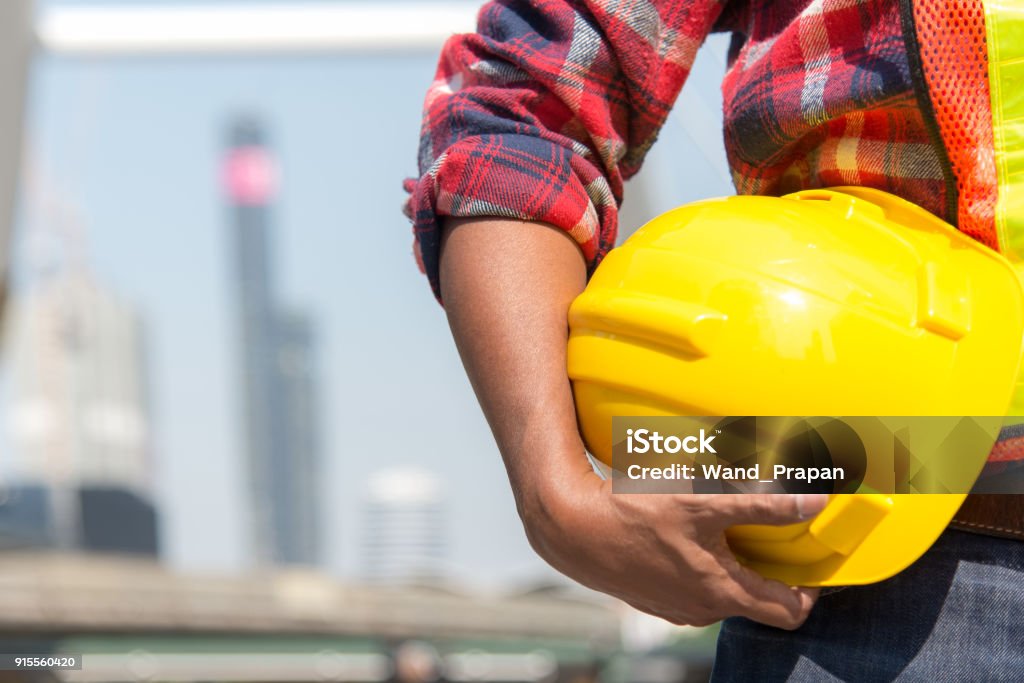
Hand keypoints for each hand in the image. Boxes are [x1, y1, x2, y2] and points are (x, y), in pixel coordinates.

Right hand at [523, 469, 828, 628]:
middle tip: (767, 530)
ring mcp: (676, 608)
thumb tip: (814, 503)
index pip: (791, 613)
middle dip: (768, 568)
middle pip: (757, 601)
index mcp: (722, 592)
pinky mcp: (655, 598)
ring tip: (722, 525)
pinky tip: (685, 534)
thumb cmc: (635, 513)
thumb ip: (763, 505)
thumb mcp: (704, 501)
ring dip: (731, 565)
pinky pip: (694, 588)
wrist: (572, 527)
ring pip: (723, 592)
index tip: (809, 557)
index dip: (810, 588)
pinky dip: (702, 566)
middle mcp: (702, 610)